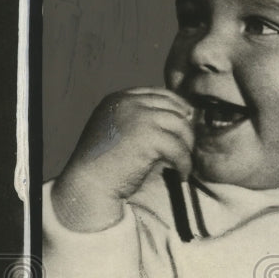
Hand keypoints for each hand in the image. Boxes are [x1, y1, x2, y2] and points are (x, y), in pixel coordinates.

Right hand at [52, 87, 195, 231]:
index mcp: (118, 99)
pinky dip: (185, 163)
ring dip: (188, 145)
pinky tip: (182, 175)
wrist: (89, 184)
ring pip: (180, 125)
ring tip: (185, 163)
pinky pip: (179, 147)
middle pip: (173, 106)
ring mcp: (139, 117)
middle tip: (189, 147)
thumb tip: (177, 122)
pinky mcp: (148, 136)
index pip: (158, 93)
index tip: (186, 124)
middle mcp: (128, 103)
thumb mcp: (118, 132)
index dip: (177, 108)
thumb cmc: (103, 165)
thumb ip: (138, 121)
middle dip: (186, 127)